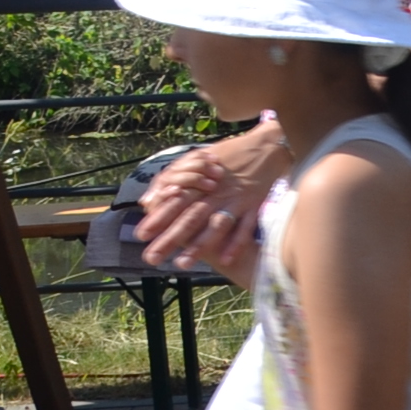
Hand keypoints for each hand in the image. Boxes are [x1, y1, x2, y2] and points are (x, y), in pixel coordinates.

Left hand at [137, 122, 281, 274]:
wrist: (269, 145)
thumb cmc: (230, 153)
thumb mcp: (198, 158)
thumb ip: (173, 178)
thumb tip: (147, 200)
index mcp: (202, 181)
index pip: (175, 202)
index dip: (158, 218)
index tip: (141, 235)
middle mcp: (217, 192)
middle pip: (191, 217)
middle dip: (171, 238)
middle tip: (152, 258)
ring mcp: (237, 200)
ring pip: (216, 224)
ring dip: (200, 245)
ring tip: (182, 264)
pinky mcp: (255, 205)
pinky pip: (246, 227)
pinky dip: (236, 243)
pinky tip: (225, 259)